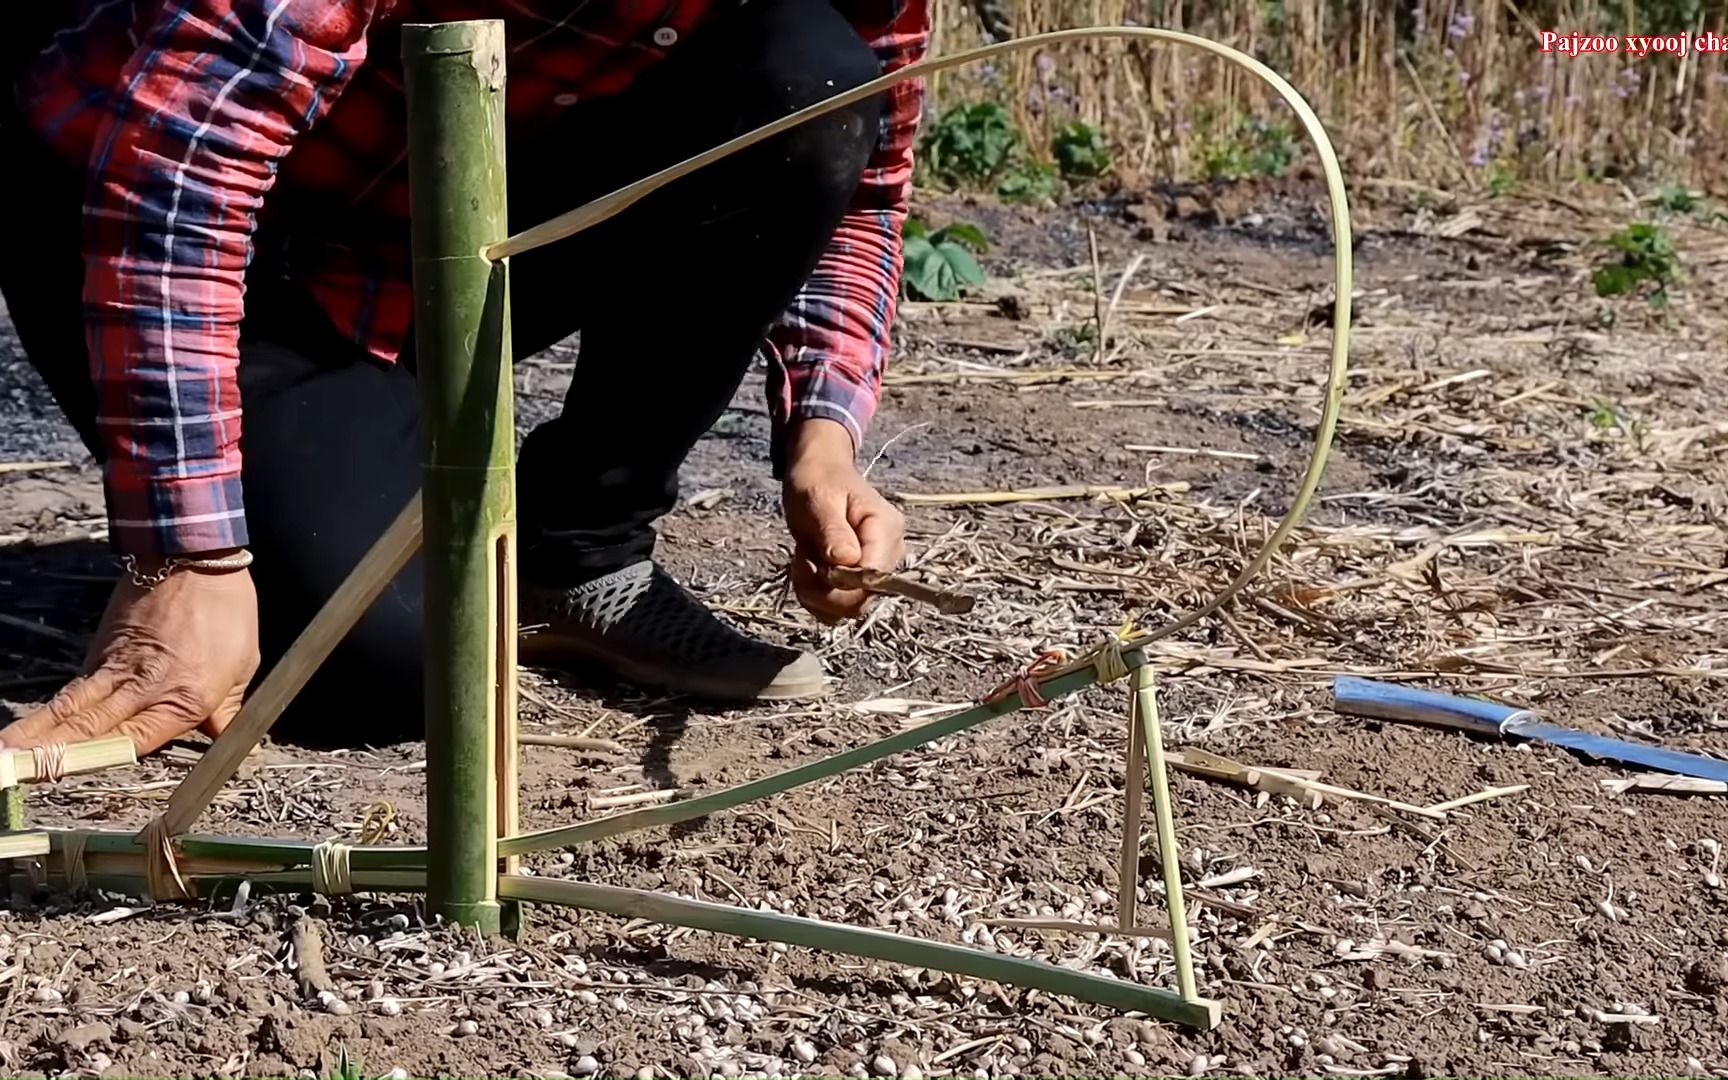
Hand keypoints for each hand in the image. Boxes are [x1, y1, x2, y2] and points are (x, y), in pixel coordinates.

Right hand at [0, 558, 259, 755]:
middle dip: (52, 753)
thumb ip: (227, 710)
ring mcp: (118, 668)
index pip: (135, 742)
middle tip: (15, 771)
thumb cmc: (226, 609)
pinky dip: (53, 708)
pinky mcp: (102, 650)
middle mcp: (145, 688)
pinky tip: (32, 727)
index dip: (98, 761)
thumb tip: (222, 739)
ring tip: (6, 752)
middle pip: (91, 728)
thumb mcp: (244, 665)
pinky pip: (77, 686)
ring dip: (38, 732)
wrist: (194, 557)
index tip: (71, 777)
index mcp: (185, 697)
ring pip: (73, 707)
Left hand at [782, 420, 905, 622]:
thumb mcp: (818, 500)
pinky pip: (838, 608)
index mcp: (886, 529)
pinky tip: (809, 569)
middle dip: (823, 589)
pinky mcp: (862, 581)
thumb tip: (847, 562)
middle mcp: (890, 553)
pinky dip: (816, 596)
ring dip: (815, 593)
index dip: (840, 582)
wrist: (818, 476)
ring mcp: (877, 569)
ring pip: (847, 609)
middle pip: (862, 600)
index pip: (874, 578)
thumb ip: (833, 532)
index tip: (814, 562)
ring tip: (804, 560)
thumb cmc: (818, 481)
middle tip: (803, 560)